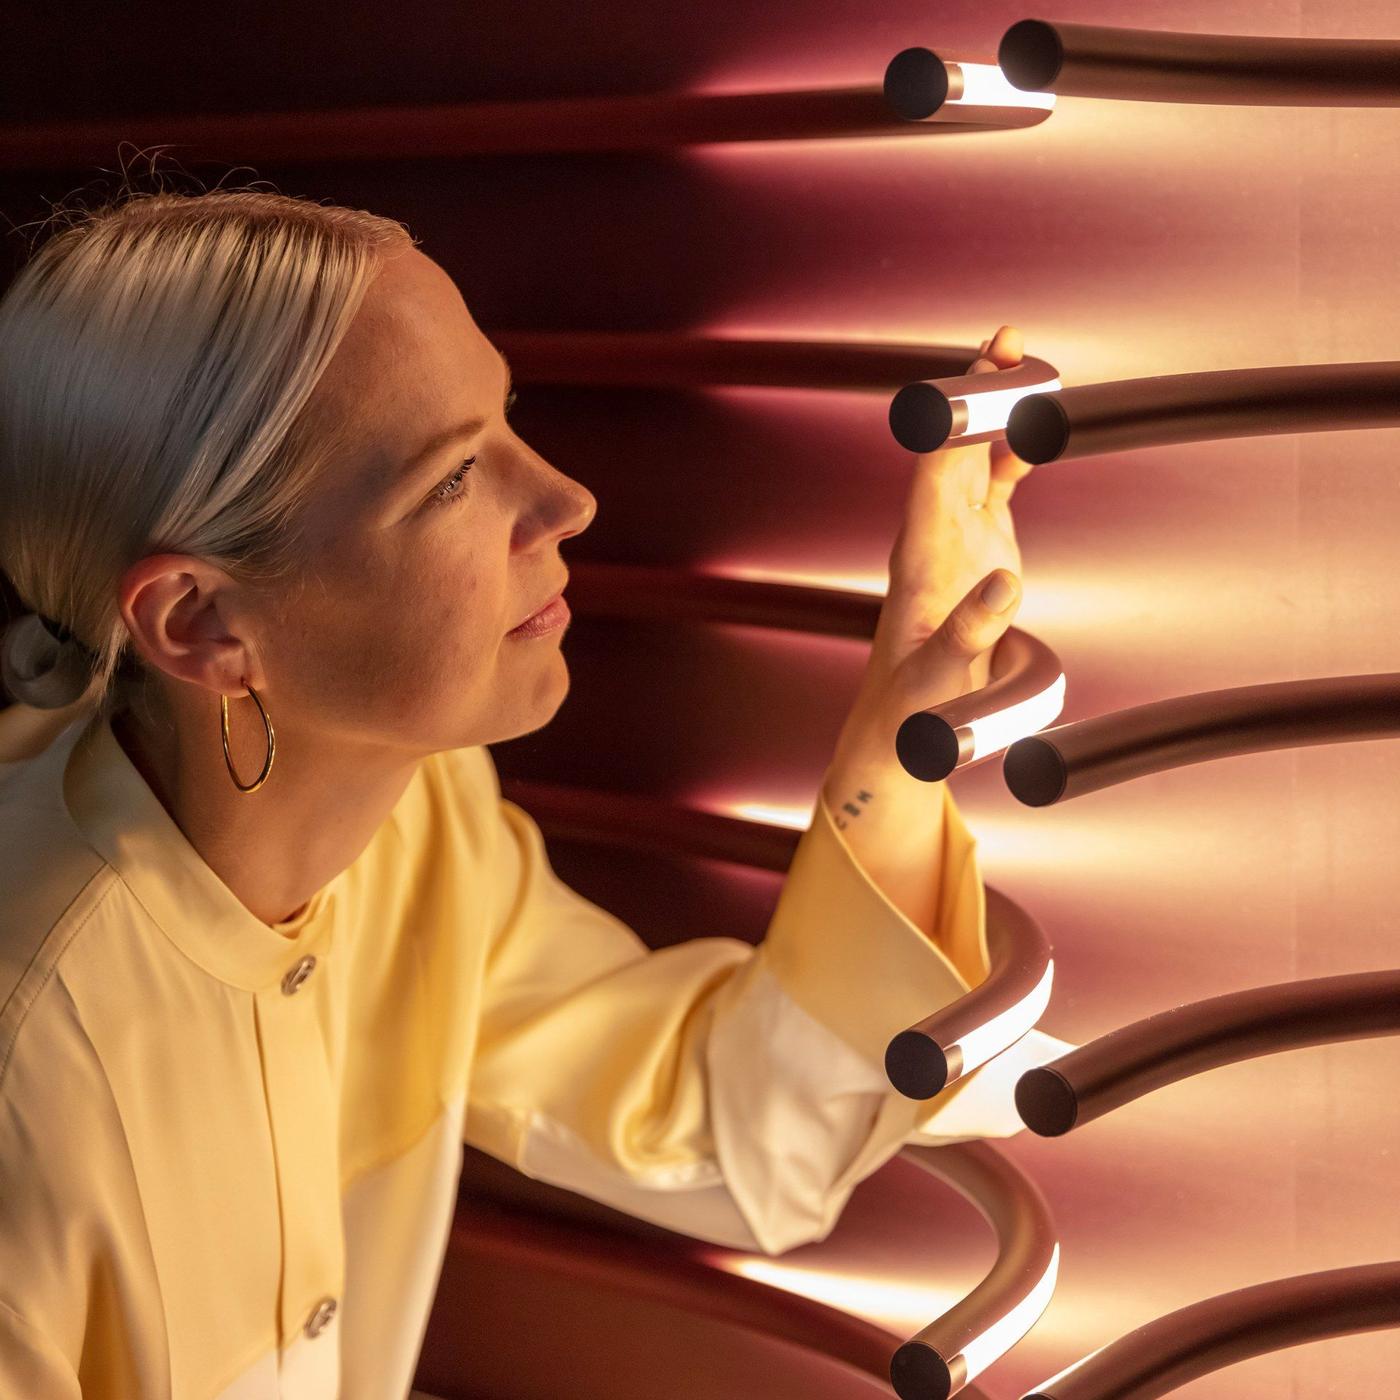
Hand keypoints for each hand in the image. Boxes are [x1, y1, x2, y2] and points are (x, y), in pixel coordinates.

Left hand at [828, 324, 1037, 780]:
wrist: (904, 723)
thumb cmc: (913, 703)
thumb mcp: (942, 677)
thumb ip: (970, 631)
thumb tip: (1006, 584)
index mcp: (921, 554)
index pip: (937, 468)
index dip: (959, 416)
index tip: (984, 374)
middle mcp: (933, 533)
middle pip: (952, 445)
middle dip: (977, 390)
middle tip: (1007, 340)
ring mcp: (955, 537)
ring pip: (972, 458)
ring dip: (994, 410)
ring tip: (1021, 361)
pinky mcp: (976, 549)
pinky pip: (993, 486)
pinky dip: (1011, 452)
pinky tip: (1031, 427)